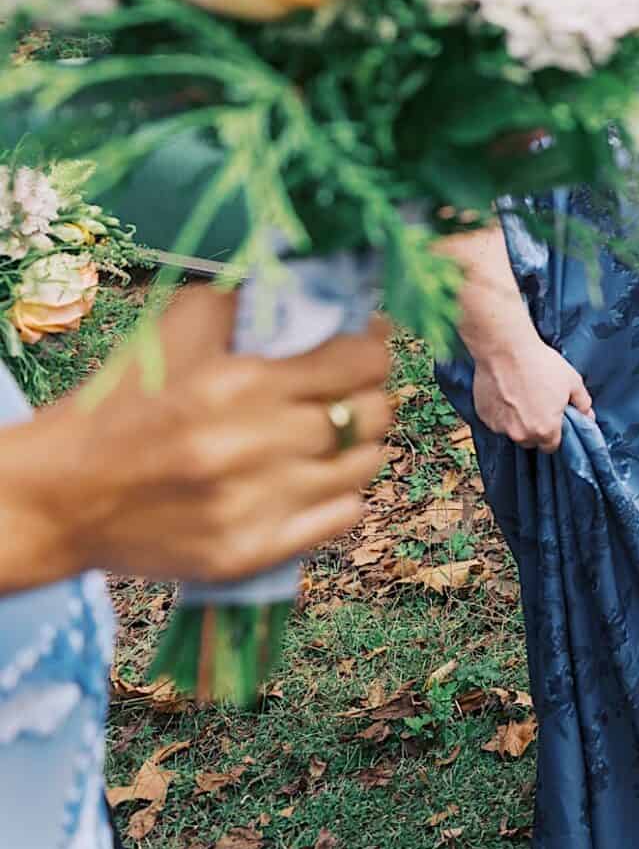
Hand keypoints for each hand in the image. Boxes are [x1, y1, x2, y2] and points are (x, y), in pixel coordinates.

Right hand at [30, 283, 393, 585]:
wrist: (56, 498)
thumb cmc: (118, 404)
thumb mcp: (172, 331)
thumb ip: (249, 303)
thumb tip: (326, 295)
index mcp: (237, 384)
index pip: (360, 362)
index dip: (368, 350)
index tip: (358, 349)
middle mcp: (252, 447)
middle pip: (373, 414)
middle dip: (367, 396)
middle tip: (344, 393)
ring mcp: (255, 506)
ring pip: (366, 465)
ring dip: (356, 446)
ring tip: (325, 438)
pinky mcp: (250, 554)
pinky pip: (345, 516)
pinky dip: (339, 494)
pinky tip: (310, 480)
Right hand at [473, 335, 592, 451]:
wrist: (505, 350)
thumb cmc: (541, 365)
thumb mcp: (573, 382)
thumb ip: (583, 403)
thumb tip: (587, 415)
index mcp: (545, 430)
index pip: (551, 446)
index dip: (555, 434)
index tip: (554, 421)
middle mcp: (521, 434)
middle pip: (531, 441)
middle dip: (536, 428)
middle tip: (538, 404)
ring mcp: (500, 427)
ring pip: (512, 431)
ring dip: (517, 421)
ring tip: (521, 395)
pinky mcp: (484, 416)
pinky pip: (496, 420)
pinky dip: (501, 412)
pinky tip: (506, 393)